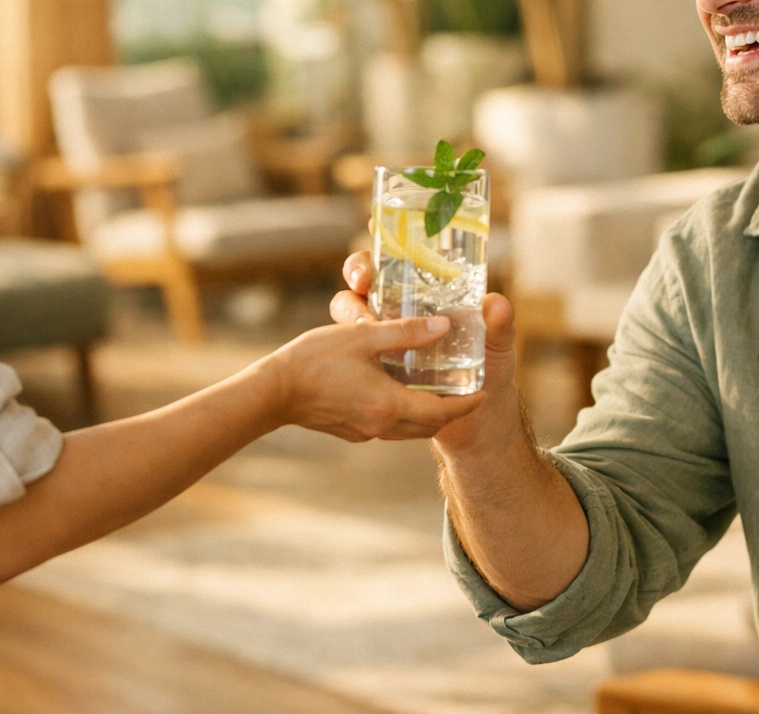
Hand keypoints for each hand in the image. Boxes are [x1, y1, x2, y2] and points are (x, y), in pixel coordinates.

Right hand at [268, 315, 484, 440]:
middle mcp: (381, 426)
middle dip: (451, 412)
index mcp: (390, 405)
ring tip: (437, 390)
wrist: (273, 392)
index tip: (485, 393)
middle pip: (429, 426)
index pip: (443, 413)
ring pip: (409, 430)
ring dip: (427, 414)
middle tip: (465, 390)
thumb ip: (405, 332)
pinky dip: (402, 414)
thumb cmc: (315, 360)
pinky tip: (397, 392)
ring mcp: (365, 432)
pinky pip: (388, 427)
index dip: (467, 404)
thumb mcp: (363, 338)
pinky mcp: (351, 432)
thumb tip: (444, 326)